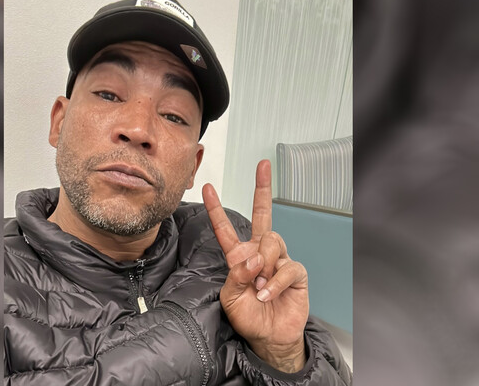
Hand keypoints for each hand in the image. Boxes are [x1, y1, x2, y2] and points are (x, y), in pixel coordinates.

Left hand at [202, 160, 308, 372]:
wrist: (269, 337)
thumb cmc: (248, 317)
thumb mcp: (230, 297)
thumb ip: (236, 275)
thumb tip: (253, 258)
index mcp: (239, 257)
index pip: (226, 229)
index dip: (217, 209)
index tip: (209, 188)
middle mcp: (259, 253)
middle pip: (262, 215)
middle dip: (262, 189)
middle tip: (263, 166)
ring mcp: (278, 260)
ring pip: (271, 242)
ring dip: (263, 266)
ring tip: (259, 286)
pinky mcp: (295, 271)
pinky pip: (286, 266)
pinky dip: (274, 282)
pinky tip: (267, 293)